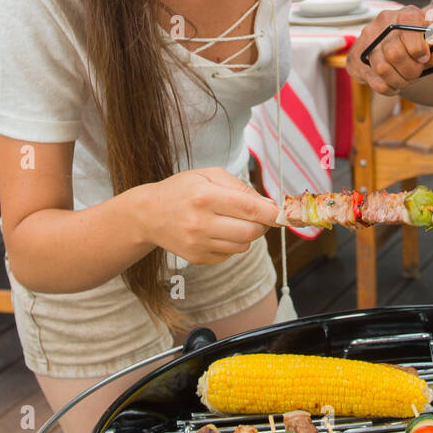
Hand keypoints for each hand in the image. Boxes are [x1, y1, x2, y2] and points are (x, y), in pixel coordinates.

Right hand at [133, 167, 277, 265]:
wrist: (148, 214)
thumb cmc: (182, 190)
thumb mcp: (209, 174)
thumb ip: (241, 187)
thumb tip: (268, 205)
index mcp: (206, 197)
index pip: (251, 209)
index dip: (273, 214)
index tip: (284, 214)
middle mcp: (201, 223)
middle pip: (251, 232)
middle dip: (263, 225)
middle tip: (259, 216)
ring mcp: (198, 244)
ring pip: (243, 246)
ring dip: (247, 234)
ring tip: (233, 221)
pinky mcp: (197, 258)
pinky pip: (230, 255)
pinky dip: (232, 244)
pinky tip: (218, 231)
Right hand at [347, 4, 432, 95]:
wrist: (397, 49)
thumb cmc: (418, 48)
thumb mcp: (431, 48)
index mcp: (406, 14)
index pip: (408, 23)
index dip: (417, 45)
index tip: (424, 58)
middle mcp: (383, 23)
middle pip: (394, 52)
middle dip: (410, 70)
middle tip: (416, 73)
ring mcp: (367, 40)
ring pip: (383, 68)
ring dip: (399, 80)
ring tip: (406, 79)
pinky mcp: (356, 59)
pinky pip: (375, 81)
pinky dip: (389, 87)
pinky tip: (395, 83)